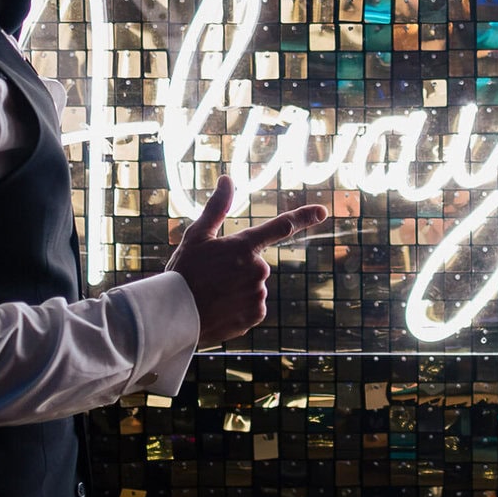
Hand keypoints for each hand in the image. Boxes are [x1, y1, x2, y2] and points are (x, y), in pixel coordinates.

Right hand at [166, 175, 328, 345]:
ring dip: (236, 290)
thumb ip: (217, 207)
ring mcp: (258, 293)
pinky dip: (238, 307)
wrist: (174, 317)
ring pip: (252, 287)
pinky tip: (219, 309)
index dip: (303, 217)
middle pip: (254, 265)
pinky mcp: (256, 314)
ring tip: (212, 296)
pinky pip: (252, 306)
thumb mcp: (196, 236)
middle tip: (211, 278)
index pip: (280, 227)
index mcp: (244, 246)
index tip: (323, 211)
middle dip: (238, 270)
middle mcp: (257, 269)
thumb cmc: (183, 273)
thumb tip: (227, 179)